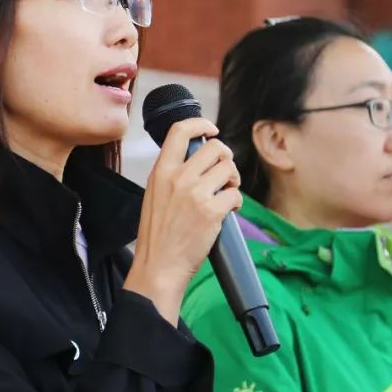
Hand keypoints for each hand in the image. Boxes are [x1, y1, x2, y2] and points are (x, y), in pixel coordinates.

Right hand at [124, 118, 241, 324]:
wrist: (158, 266)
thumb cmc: (157, 235)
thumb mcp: (154, 194)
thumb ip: (172, 174)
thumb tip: (197, 159)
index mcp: (161, 171)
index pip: (180, 131)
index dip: (201, 124)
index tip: (211, 130)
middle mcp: (179, 177)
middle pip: (215, 147)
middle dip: (226, 157)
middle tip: (224, 172)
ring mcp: (196, 193)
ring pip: (229, 168)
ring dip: (233, 180)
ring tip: (226, 194)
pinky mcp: (212, 211)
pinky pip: (236, 194)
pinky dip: (236, 202)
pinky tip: (229, 211)